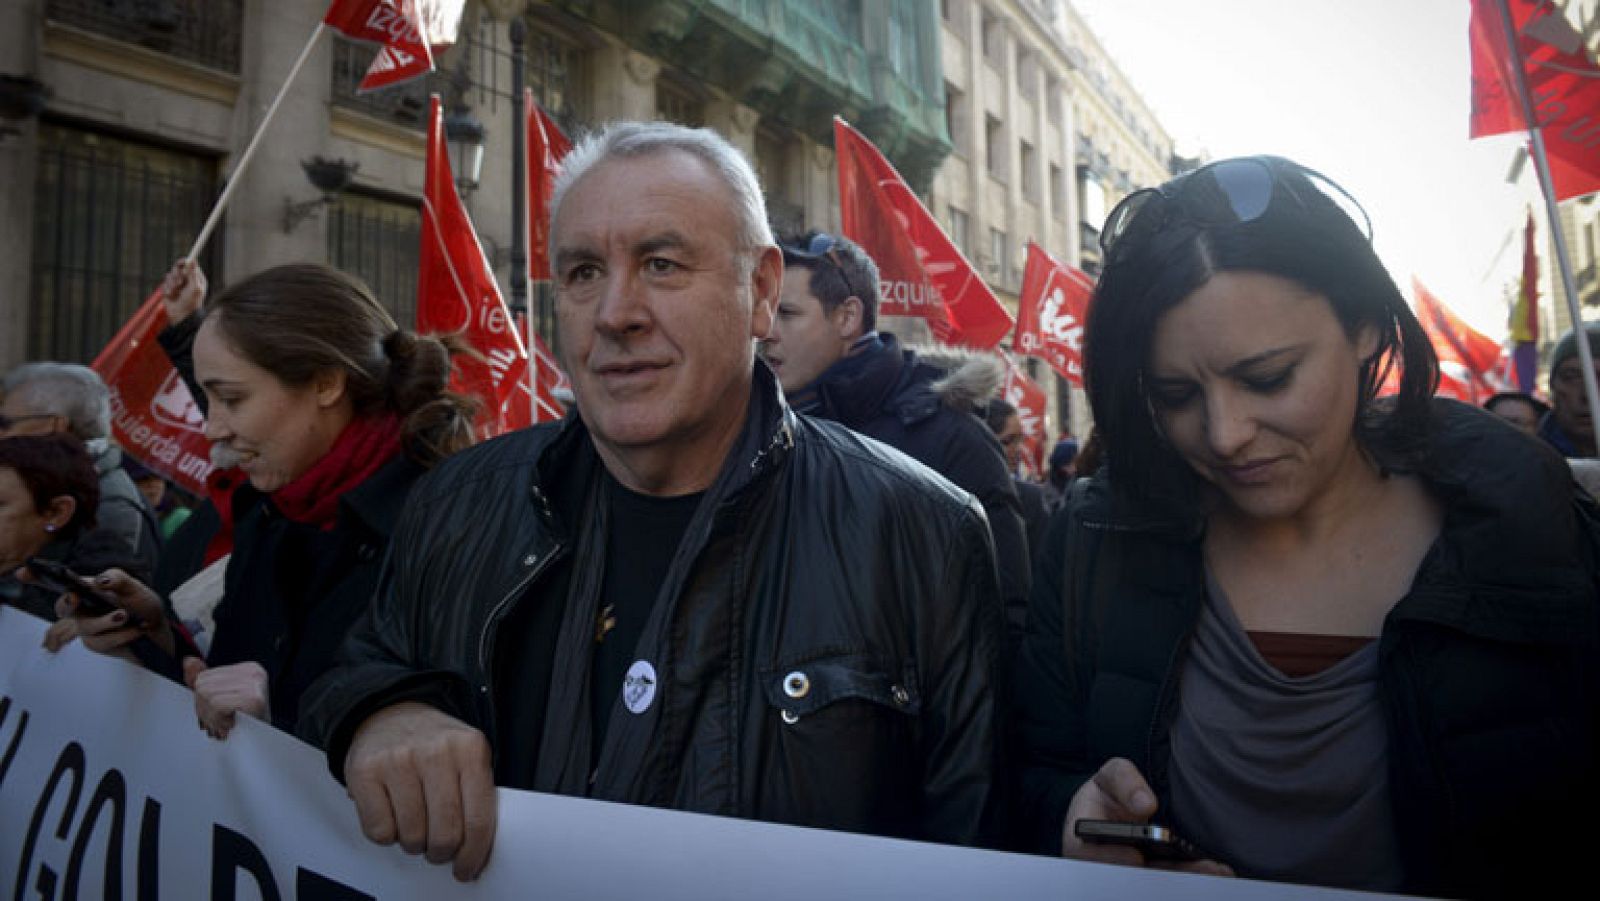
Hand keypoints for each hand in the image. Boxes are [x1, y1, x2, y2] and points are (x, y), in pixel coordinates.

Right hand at [43, 568, 172, 656]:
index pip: (58, 582)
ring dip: (106, 621)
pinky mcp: (96, 643)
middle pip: (63, 607)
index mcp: (87, 589)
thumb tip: (100, 581)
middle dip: (67, 603)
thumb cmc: (141, 605)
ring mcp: (87, 627)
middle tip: (75, 597)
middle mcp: (82, 608)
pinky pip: (103, 641)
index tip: (25, 572)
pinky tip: (137, 629)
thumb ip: (118, 579)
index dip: (37, 577)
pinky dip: (122, 634)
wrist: (156, 629)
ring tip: (125, 615)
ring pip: (86, 627)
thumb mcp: (134, 587)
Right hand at [160, 258, 205, 322]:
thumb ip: (193, 273)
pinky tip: (171, 296)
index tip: (180, 263)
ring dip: (171, 284)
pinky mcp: (169, 288)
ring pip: (170, 275)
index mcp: (196, 277)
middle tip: (179, 283)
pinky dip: (167, 289)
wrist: (181, 315)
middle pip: (178, 267)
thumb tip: (193, 260)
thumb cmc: (192, 302)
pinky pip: (164, 283)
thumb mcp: (195, 287)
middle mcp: (187, 279)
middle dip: (177, 275)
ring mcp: (178, 283)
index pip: (190, 264)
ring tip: (176, 292)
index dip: (184, 262)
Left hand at [185, 658, 268, 739]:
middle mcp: (252, 672)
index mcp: (247, 669)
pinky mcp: (253, 699)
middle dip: (205, 710)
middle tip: (220, 722)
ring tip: (225, 724)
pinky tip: (231, 725)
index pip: (204, 677)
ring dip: (213, 718)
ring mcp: (254, 684)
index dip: (202, 700)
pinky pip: (217, 705)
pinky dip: (219, 720)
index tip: (216, 713)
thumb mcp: (223, 700)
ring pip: (208, 696)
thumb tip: (188, 661)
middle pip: (203, 686)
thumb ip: (205, 681)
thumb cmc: (247, 725)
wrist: (266, 745)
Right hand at [344, 702, 495, 881]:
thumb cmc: (432, 743)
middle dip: (441, 852)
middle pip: (445, 834)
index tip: (467, 867)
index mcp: (470, 749)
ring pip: (411, 836)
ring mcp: (398, 760)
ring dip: (413, 843)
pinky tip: (392, 813)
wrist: (389, 712)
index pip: (479, 819)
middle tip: (437, 849)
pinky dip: (386, 834)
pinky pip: (379, 831)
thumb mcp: (467, 756)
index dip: (473, 854)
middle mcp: (436, 752)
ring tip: (415, 824)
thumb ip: (477, 794)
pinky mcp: (365, 772)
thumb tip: (478, 848)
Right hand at [1061, 758, 1232, 876]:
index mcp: (1082, 842)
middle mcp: (1105, 866)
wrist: (1121, 808)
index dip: (1111, 859)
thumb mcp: (1112, 776)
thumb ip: (1125, 780)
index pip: (1088, 857)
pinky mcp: (1153, 878)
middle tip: (1196, 869)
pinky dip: (1191, 876)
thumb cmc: (1109, 793)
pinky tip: (1215, 869)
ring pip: (1155, 884)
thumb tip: (1145, 805)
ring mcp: (1131, 875)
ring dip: (1185, 879)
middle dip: (1162, 876)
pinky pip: (1169, 881)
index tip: (1135, 856)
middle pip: (1130, 877)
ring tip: (1215, 870)